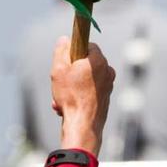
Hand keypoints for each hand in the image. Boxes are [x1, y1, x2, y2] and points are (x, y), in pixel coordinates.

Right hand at [50, 39, 114, 155]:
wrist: (83, 126)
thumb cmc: (71, 97)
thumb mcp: (59, 70)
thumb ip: (61, 51)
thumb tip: (64, 39)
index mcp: (98, 60)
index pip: (87, 45)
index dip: (73, 51)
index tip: (64, 61)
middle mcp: (107, 71)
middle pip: (85, 64)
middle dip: (70, 72)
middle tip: (59, 83)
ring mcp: (108, 86)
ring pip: (85, 80)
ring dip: (71, 87)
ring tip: (60, 99)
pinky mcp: (105, 99)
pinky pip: (89, 92)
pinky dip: (78, 97)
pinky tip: (67, 107)